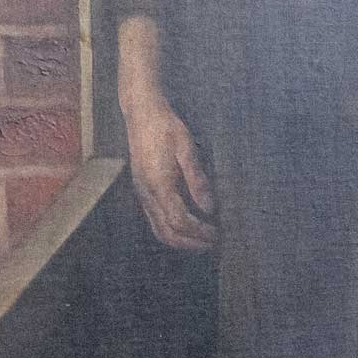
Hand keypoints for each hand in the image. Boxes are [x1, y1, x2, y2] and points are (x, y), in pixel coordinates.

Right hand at [124, 91, 215, 250]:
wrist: (141, 113)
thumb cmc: (166, 127)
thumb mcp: (187, 148)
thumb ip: (197, 180)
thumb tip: (209, 207)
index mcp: (159, 184)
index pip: (179, 220)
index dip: (199, 231)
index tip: (216, 233)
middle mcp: (147, 194)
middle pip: (167, 233)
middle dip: (190, 243)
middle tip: (212, 243)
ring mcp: (142, 193)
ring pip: (158, 229)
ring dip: (180, 240)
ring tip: (201, 241)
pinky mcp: (142, 190)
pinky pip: (154, 220)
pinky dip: (171, 230)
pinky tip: (186, 226)